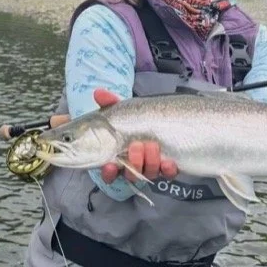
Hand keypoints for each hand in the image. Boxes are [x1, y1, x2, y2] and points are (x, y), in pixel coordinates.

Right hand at [44, 89, 177, 183]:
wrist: (164, 119)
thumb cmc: (135, 118)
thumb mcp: (123, 110)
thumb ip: (110, 103)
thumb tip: (98, 92)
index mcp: (118, 156)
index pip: (109, 172)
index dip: (108, 172)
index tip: (110, 165)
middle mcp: (134, 166)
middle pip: (130, 174)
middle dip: (134, 162)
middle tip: (136, 145)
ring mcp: (151, 167)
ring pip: (148, 173)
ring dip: (150, 161)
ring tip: (152, 145)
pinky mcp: (167, 168)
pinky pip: (167, 174)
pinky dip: (168, 169)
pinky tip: (169, 162)